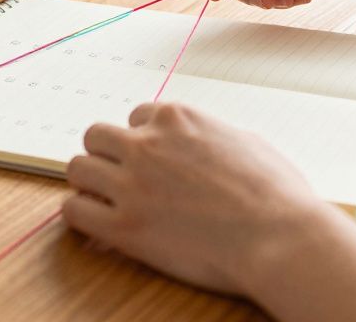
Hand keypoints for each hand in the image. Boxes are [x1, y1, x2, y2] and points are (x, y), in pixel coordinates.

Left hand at [61, 102, 326, 295]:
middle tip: (118, 180)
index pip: (136, 116)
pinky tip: (97, 227)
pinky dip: (81, 216)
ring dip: (89, 184)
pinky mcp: (125, 227)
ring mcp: (133, 184)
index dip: (141, 140)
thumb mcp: (248, 142)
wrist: (280, 238)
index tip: (148, 161)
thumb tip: (207, 141)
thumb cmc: (277, 195)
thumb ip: (213, 135)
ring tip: (104, 203)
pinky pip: (75, 210)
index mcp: (178, 118)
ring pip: (77, 168)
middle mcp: (148, 144)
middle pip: (96, 136)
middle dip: (106, 157)